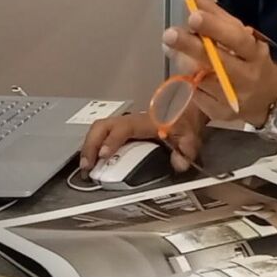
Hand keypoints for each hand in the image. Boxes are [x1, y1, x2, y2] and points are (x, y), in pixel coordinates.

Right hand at [79, 107, 204, 174]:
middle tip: (87, 167)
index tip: (103, 155)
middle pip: (103, 125)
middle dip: (91, 145)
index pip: (124, 127)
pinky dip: (93, 144)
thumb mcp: (191, 139)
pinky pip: (102, 132)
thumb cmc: (186, 125)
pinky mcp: (122, 126)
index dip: (112, 140)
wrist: (188, 110)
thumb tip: (178, 164)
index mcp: (148, 122)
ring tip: (85, 167)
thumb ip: (186, 151)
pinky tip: (92, 160)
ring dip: (89, 145)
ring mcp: (126, 121)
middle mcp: (132, 119)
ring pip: (99, 127)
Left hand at [162, 0, 276, 127]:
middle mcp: (246, 77)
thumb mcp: (245, 38)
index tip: (193, 16)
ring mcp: (232, 99)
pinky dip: (188, 80)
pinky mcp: (219, 114)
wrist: (272, 101)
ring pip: (201, 79)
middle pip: (215, 62)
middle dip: (190, 47)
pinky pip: (196, 94)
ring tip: (170, 47)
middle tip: (170, 34)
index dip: (215, 28)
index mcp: (255, 54)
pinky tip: (188, 71)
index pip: (236, 40)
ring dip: (182, 61)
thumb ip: (218, 17)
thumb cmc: (254, 61)